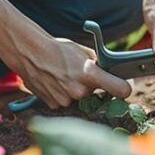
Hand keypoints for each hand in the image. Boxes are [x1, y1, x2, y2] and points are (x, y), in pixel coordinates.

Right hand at [15, 35, 130, 108]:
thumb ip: (98, 64)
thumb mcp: (83, 52)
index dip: (124, 89)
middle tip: (79, 74)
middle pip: (95, 94)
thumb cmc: (57, 49)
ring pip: (79, 98)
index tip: (124, 88)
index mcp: (90, 74)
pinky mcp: (54, 105)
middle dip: (92, 86)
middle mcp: (79, 90)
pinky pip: (65, 102)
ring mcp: (66, 100)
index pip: (119, 88)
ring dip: (75, 90)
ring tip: (63, 76)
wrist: (29, 53)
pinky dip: (63, 95)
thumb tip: (110, 71)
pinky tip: (55, 83)